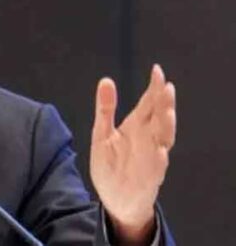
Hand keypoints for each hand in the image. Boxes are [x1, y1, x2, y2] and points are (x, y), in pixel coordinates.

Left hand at [90, 64, 175, 243]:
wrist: (115, 198)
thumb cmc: (111, 164)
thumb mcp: (102, 134)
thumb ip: (105, 109)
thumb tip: (106, 80)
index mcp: (136, 126)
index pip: (148, 103)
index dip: (154, 88)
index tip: (157, 71)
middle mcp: (148, 139)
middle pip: (159, 117)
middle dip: (164, 103)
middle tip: (166, 87)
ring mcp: (151, 157)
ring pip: (163, 139)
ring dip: (166, 127)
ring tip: (166, 113)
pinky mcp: (150, 176)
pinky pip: (157, 167)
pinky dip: (159, 159)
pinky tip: (160, 150)